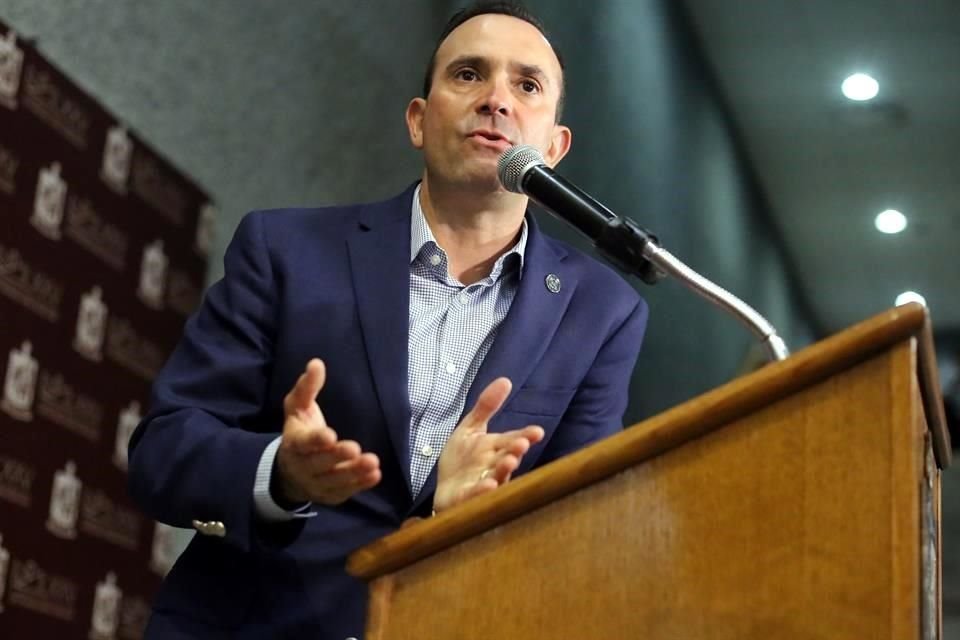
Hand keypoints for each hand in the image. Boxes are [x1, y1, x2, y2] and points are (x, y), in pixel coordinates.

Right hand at [275, 359, 380, 504]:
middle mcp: (303, 466)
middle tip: (354, 448)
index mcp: (294, 443)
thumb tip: (317, 363)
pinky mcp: (331, 495)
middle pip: (319, 463)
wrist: (289, 473)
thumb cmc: (299, 432)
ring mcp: (316, 483)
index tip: (330, 434)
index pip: (303, 442)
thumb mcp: (298, 408)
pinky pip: (345, 491)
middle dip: (336, 457)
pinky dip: (360, 485)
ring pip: (334, 480)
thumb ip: (307, 388)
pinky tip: (375, 475)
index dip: (316, 440)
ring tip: (372, 463)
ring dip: (353, 473)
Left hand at [433, 377, 543, 512]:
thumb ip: (486, 406)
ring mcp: (483, 484)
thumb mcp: (470, 428)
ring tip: (509, 461)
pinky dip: (483, 492)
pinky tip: (488, 484)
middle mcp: (494, 467)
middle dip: (515, 451)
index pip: (513, 440)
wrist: (445, 490)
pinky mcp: (468, 500)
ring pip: (498, 478)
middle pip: (508, 458)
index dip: (525, 436)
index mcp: (496, 449)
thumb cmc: (462, 461)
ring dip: (504, 471)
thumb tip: (506, 379)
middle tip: (521, 445)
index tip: (537, 431)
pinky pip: (477, 497)